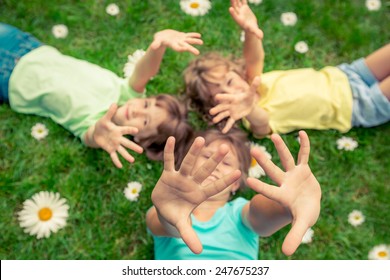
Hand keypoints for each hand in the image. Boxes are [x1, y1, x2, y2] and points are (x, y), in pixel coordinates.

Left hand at [93, 104, 142, 167]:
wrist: (96, 133)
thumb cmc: (102, 124)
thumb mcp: (104, 118)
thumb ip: (110, 112)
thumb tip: (114, 103)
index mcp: (118, 130)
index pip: (125, 130)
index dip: (130, 130)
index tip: (136, 131)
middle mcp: (118, 138)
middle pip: (127, 143)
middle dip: (133, 147)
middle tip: (141, 151)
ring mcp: (115, 145)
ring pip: (122, 151)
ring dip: (127, 156)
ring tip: (132, 161)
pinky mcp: (110, 150)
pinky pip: (114, 156)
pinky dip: (116, 161)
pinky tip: (120, 166)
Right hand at [150, 29, 202, 54]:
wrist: (162, 37)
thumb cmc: (158, 40)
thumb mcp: (157, 41)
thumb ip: (156, 44)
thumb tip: (153, 47)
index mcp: (173, 45)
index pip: (178, 48)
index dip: (181, 48)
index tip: (185, 49)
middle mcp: (178, 43)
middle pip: (185, 47)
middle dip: (191, 49)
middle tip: (197, 53)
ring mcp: (181, 40)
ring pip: (189, 41)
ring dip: (195, 41)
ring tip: (201, 42)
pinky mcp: (182, 36)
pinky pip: (189, 35)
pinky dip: (193, 35)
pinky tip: (199, 35)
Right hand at [151, 136, 240, 253]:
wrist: (164, 211)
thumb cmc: (177, 217)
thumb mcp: (182, 226)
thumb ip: (190, 236)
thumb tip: (199, 251)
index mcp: (199, 195)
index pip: (215, 187)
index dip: (225, 181)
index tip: (239, 173)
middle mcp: (192, 184)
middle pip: (204, 170)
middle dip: (213, 160)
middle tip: (225, 148)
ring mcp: (180, 178)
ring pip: (188, 163)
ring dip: (194, 151)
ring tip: (201, 139)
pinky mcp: (167, 175)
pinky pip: (168, 161)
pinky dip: (169, 151)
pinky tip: (170, 138)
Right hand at [209, 76, 260, 133]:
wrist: (248, 105)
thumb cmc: (248, 97)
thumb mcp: (251, 93)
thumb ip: (254, 86)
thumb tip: (259, 77)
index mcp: (233, 98)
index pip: (227, 97)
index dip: (223, 97)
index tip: (216, 97)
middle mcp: (230, 105)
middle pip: (223, 107)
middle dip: (217, 109)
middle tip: (211, 112)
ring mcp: (231, 111)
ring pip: (224, 115)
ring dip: (219, 117)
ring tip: (214, 120)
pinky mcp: (234, 117)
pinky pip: (230, 122)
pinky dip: (227, 127)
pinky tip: (223, 132)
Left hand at [229, 0, 262, 38]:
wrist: (250, 26)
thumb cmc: (252, 30)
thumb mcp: (254, 31)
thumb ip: (257, 33)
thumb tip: (261, 37)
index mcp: (240, 20)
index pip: (235, 16)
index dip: (233, 13)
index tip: (230, 9)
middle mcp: (239, 14)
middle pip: (235, 7)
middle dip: (233, 2)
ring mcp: (241, 10)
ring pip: (237, 3)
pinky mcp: (244, 7)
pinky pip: (242, 1)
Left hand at [247, 131, 320, 255]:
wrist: (309, 204)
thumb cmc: (303, 214)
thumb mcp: (301, 224)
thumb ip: (293, 236)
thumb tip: (286, 254)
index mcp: (282, 195)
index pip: (269, 190)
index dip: (260, 186)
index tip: (247, 180)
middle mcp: (285, 183)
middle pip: (273, 171)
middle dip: (265, 162)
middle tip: (253, 150)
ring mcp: (294, 175)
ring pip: (286, 159)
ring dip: (281, 148)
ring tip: (273, 135)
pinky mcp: (303, 169)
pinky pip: (304, 155)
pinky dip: (304, 145)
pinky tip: (302, 133)